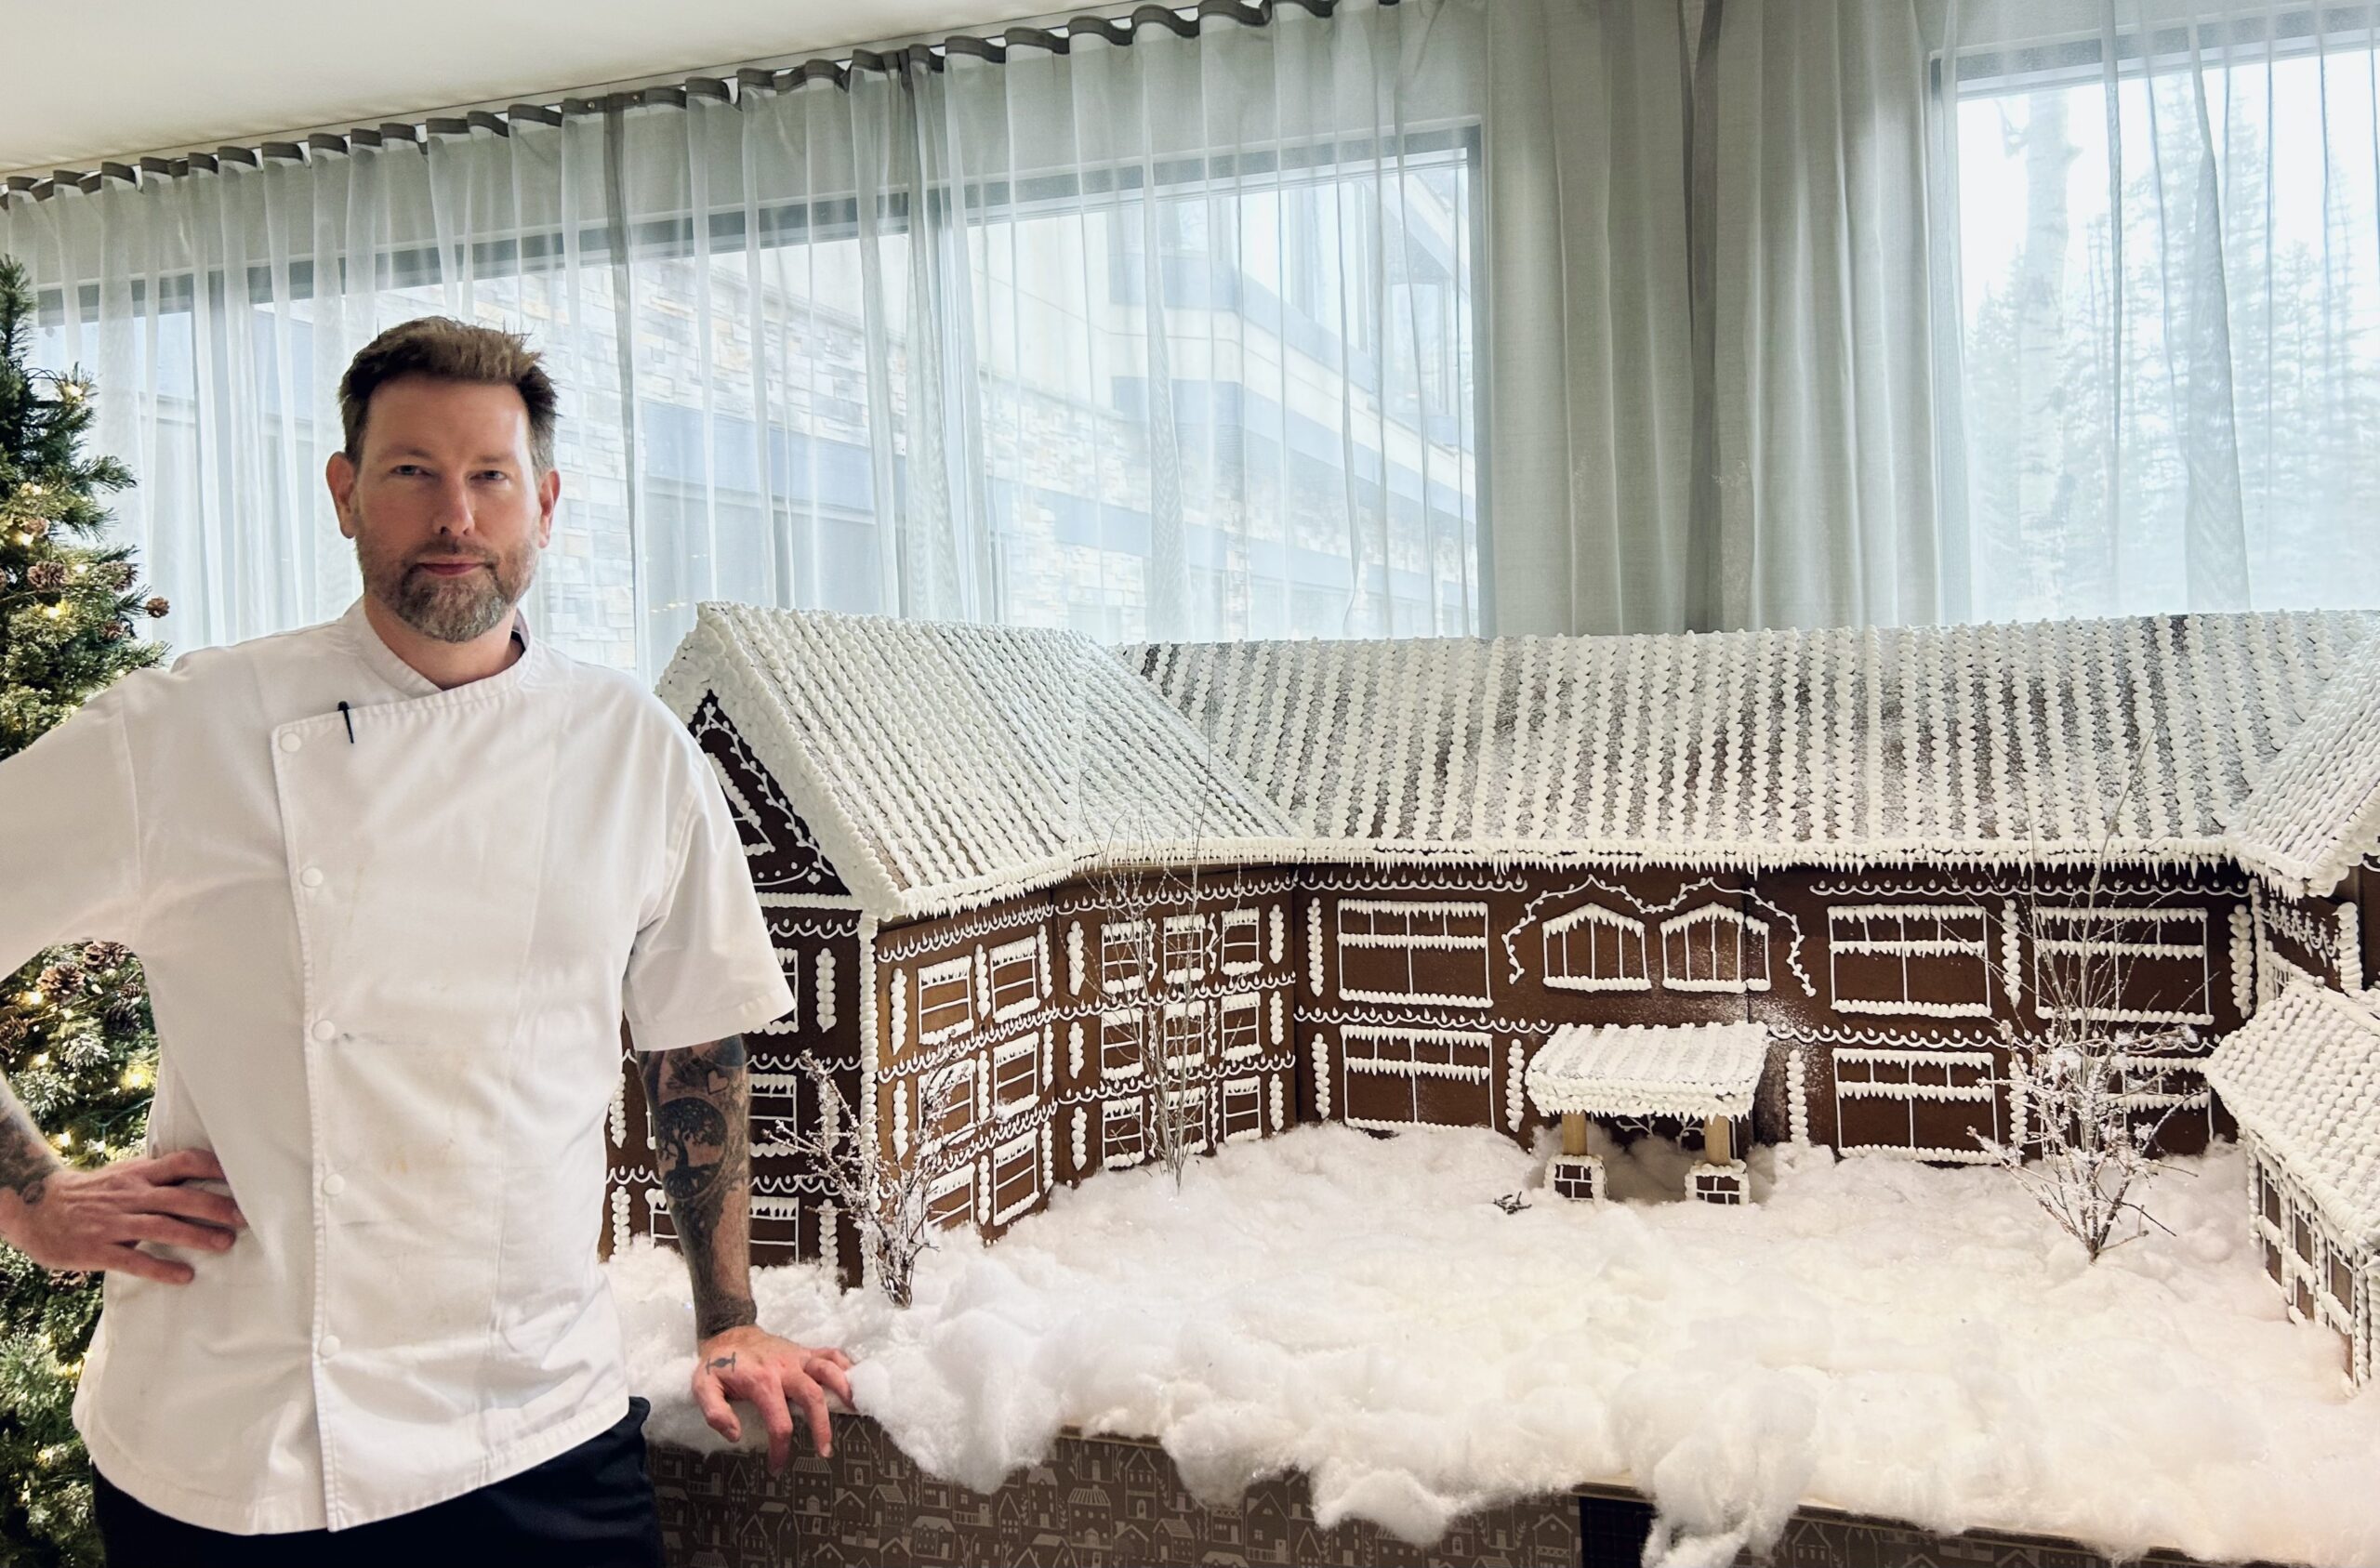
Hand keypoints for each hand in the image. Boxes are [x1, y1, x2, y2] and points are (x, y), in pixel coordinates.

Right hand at [0, 1148, 246, 1283]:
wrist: (34, 1207)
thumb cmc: (92, 1194)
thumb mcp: (124, 1176)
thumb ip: (158, 1178)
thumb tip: (204, 1177)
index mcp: (139, 1174)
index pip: (183, 1162)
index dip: (214, 1167)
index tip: (244, 1176)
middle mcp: (130, 1195)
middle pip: (180, 1197)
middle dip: (215, 1206)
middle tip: (245, 1217)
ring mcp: (114, 1222)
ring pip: (161, 1226)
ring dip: (196, 1235)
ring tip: (225, 1244)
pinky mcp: (98, 1249)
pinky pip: (134, 1259)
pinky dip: (161, 1268)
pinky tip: (184, 1276)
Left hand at [691, 1325, 854, 1470]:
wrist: (729, 1333)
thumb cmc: (718, 1365)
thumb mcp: (703, 1387)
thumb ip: (715, 1412)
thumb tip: (735, 1434)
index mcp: (761, 1381)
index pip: (778, 1421)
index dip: (780, 1448)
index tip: (778, 1466)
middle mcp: (785, 1367)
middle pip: (812, 1396)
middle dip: (822, 1426)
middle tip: (825, 1451)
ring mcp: (798, 1357)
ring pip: (828, 1370)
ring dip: (844, 1389)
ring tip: (854, 1410)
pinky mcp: (805, 1351)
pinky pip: (831, 1354)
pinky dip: (847, 1366)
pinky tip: (856, 1382)